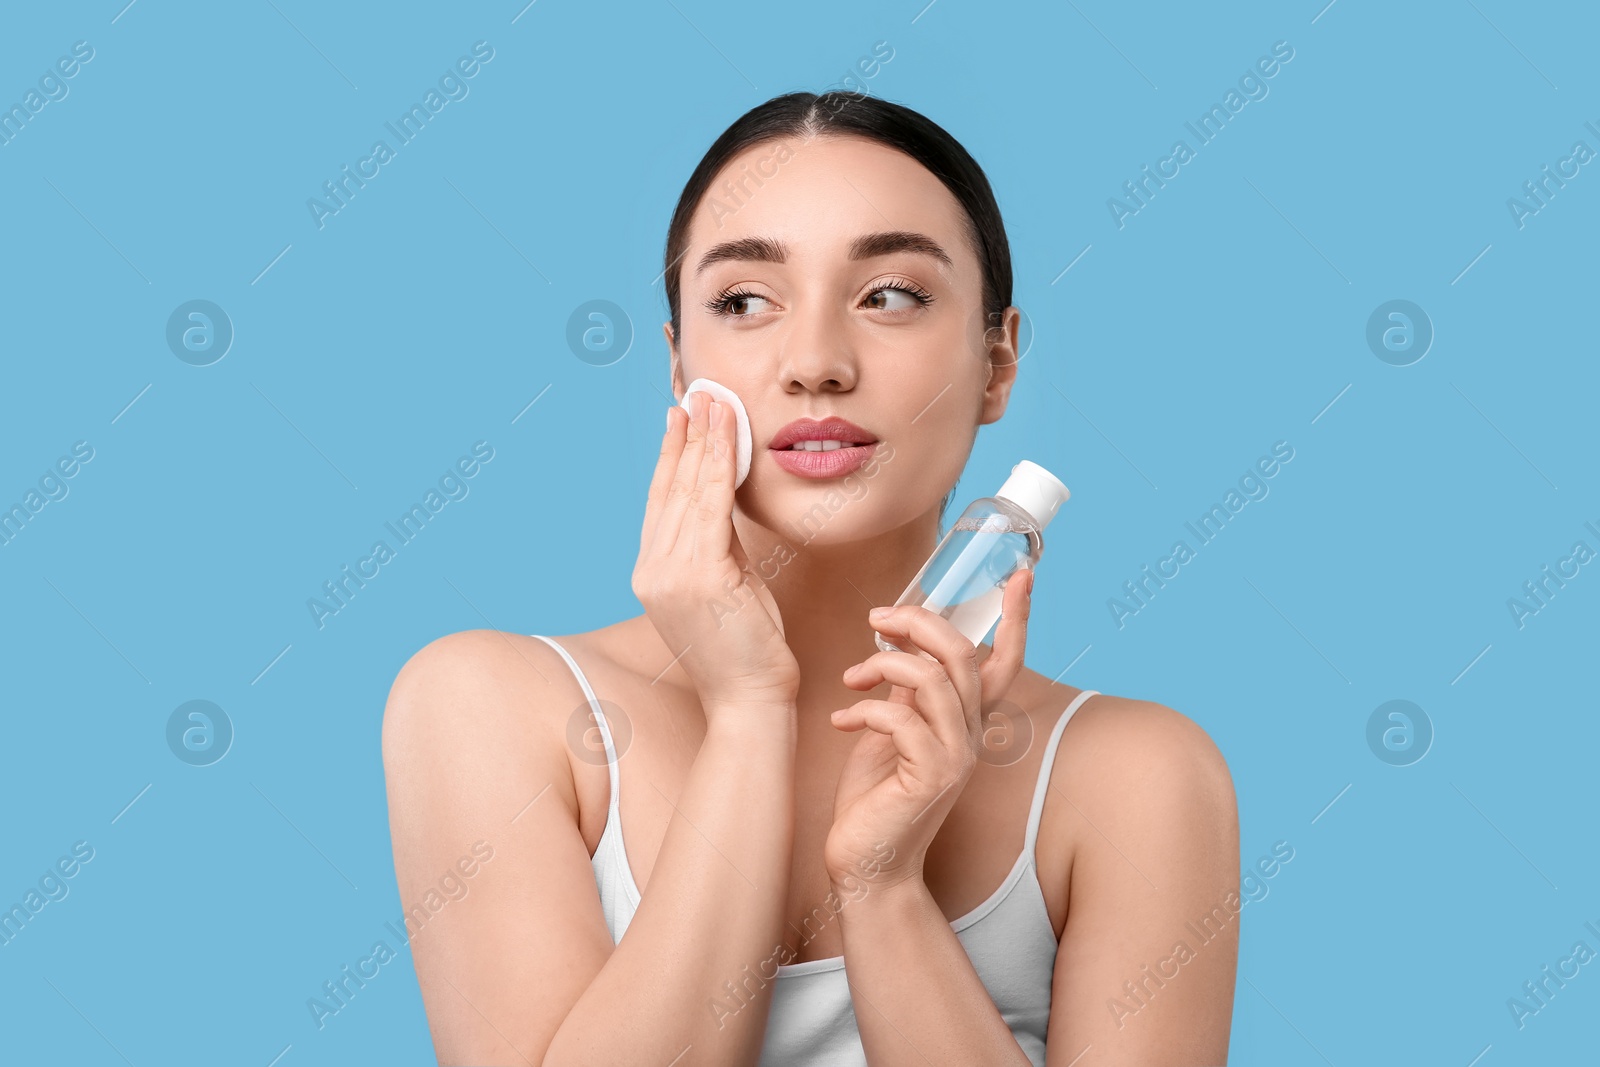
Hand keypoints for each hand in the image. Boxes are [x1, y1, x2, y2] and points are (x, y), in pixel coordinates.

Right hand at [633, 392, 799, 719]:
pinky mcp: (700, 578)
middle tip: (699, 393)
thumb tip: (725, 503)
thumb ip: (719, 547)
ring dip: (705, 441)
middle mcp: (653, 571)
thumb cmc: (747, 650)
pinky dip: (720, 468)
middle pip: (671, 489)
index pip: (661, 503)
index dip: (670, 457)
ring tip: (714, 402)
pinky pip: (712, 508)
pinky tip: (728, 438)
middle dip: (687, 437)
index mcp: (654, 575)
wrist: (750, 700)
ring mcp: (671, 575)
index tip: (680, 419)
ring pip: (690, 492)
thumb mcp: (729, 587)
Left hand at [823, 568, 1034, 886]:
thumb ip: (906, 692)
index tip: (1021, 575)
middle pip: (962, 656)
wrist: (866, 864)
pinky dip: (865, 709)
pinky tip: (841, 721)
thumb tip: (898, 648)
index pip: (1005, 662)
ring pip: (933, 680)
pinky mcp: (929, 778)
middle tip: (876, 619)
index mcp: (966, 721)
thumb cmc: (875, 797)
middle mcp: (970, 737)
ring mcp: (954, 758)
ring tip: (851, 677)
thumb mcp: (893, 731)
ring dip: (884, 666)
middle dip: (918, 624)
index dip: (1017, 619)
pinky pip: (901, 719)